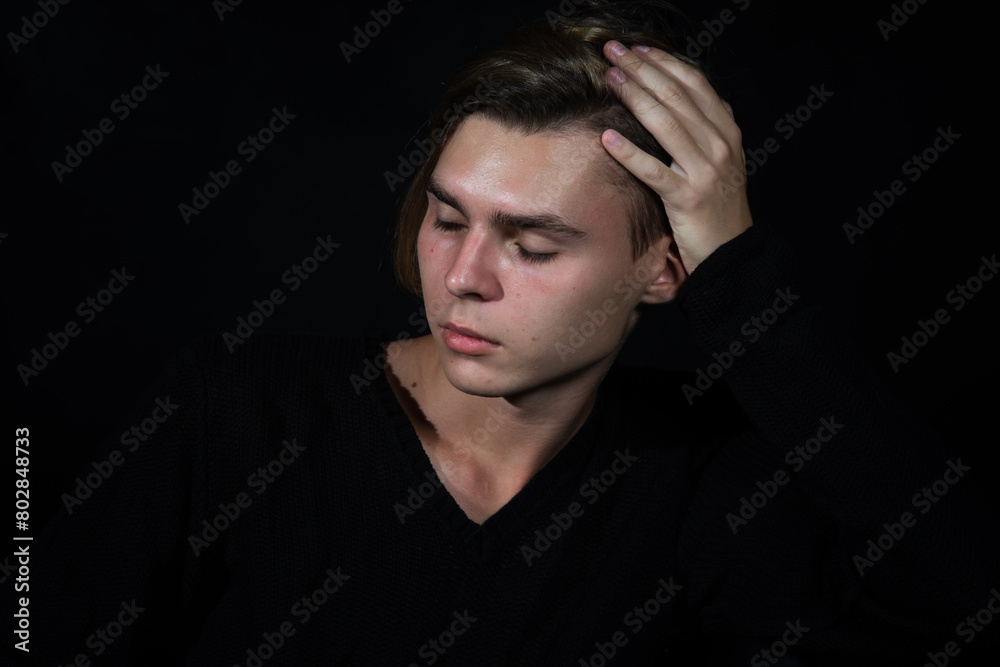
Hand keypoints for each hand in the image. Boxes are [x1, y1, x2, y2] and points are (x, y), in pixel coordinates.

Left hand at [601, 40, 752, 274]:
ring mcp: (704, 172)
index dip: (664, 62)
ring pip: (665, 125)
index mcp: (727, 132)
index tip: (637, 48)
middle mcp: (719, 146)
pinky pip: (653, 171)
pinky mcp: (687, 199)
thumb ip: (714, 127)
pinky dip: (630, 153)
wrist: (732, 252)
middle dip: (642, 70)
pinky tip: (607, 138)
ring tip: (610, 79)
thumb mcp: (724, 160)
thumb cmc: (719, 206)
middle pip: (676, 97)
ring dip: (635, 97)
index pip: (694, 85)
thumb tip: (706, 96)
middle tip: (613, 51)